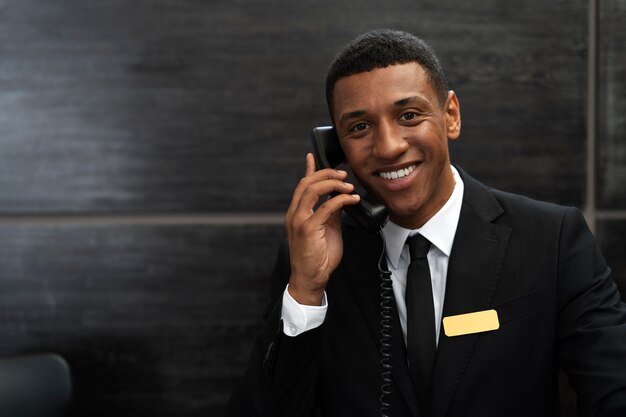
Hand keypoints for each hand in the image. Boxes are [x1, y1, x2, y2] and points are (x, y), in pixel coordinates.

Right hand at [284, 153, 359, 304]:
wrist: (311, 279)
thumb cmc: (318, 258)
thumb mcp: (327, 229)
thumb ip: (330, 212)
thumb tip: (340, 198)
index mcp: (296, 213)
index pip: (302, 185)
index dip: (309, 169)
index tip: (313, 156)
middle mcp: (294, 214)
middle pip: (307, 183)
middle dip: (326, 173)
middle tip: (343, 174)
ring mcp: (299, 221)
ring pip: (313, 190)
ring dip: (333, 184)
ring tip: (348, 186)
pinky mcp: (308, 229)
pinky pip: (326, 207)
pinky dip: (341, 199)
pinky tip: (352, 199)